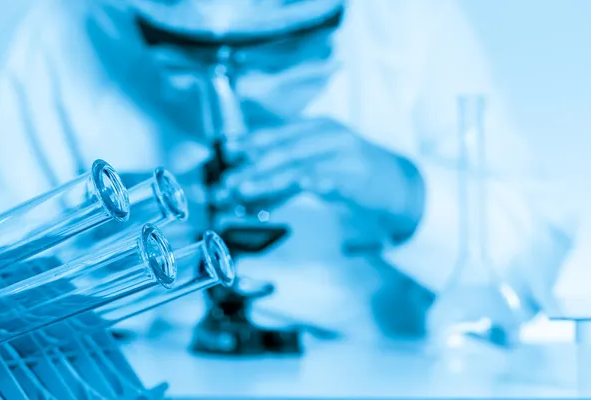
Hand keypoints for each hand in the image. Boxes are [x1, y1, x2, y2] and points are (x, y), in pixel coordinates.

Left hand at [222, 117, 424, 241]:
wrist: (400, 185)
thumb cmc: (353, 175)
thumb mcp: (316, 168)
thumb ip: (284, 176)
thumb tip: (247, 188)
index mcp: (316, 127)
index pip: (276, 135)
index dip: (248, 144)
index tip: (225, 156)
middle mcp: (327, 135)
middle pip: (281, 150)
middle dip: (251, 167)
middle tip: (227, 184)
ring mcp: (343, 154)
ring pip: (297, 164)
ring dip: (267, 179)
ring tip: (243, 190)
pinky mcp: (356, 176)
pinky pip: (326, 179)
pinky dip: (308, 183)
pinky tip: (291, 190)